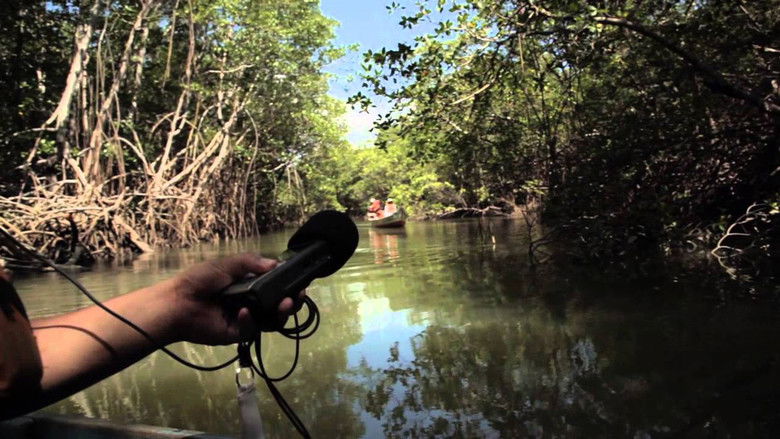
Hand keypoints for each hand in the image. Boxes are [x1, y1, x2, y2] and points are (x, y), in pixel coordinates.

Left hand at [167, 253, 301, 344]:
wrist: (178, 303)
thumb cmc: (200, 281)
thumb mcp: (226, 264)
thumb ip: (251, 262)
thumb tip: (276, 264)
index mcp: (250, 285)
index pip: (276, 287)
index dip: (289, 286)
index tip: (300, 283)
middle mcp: (252, 302)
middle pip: (279, 306)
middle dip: (292, 302)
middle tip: (297, 297)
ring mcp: (246, 319)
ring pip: (272, 321)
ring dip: (281, 313)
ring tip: (285, 305)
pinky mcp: (238, 333)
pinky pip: (252, 329)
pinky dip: (250, 321)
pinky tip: (243, 312)